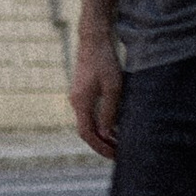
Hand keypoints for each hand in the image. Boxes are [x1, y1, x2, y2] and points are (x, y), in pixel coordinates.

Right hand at [69, 38, 121, 161]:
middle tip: (118, 153)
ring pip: (88, 122)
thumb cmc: (105, 62)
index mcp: (81, 102)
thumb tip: (106, 134)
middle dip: (101, 144)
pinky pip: (89, 113)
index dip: (100, 147)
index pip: (87, 133)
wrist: (93, 40)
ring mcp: (77, 96)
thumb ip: (109, 112)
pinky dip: (100, 123)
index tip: (114, 155)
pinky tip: (114, 126)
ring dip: (102, 134)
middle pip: (86, 130)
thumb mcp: (112, 88)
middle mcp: (76, 101)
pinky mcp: (82, 91)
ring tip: (119, 142)